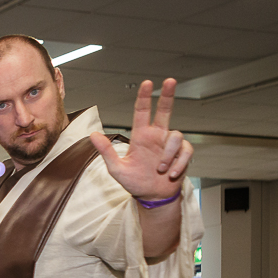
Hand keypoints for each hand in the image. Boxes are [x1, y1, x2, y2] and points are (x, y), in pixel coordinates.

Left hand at [91, 79, 192, 201]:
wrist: (152, 197)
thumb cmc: (135, 182)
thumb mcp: (117, 169)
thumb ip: (106, 152)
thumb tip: (93, 135)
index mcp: (141, 137)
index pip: (142, 112)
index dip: (144, 97)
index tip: (147, 83)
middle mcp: (157, 137)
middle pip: (165, 110)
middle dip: (168, 95)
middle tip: (169, 81)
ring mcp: (170, 145)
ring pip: (176, 136)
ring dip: (167, 155)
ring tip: (160, 169)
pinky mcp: (182, 154)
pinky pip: (185, 152)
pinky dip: (178, 164)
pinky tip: (171, 173)